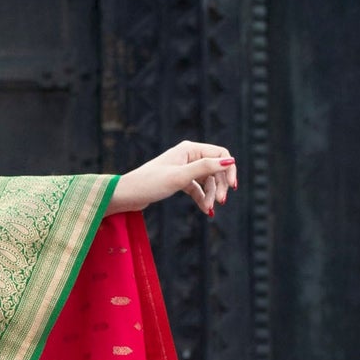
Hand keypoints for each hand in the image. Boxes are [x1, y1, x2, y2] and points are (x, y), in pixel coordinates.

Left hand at [109, 140, 236, 217]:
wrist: (127, 195)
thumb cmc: (150, 183)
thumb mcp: (179, 177)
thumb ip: (204, 168)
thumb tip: (230, 161)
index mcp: (189, 149)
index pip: (220, 154)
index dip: (229, 170)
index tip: (232, 188)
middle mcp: (188, 156)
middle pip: (215, 168)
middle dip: (219, 185)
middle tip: (220, 202)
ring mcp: (183, 168)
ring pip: (207, 180)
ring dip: (211, 194)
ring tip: (210, 209)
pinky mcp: (178, 180)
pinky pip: (197, 188)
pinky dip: (202, 198)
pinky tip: (207, 210)